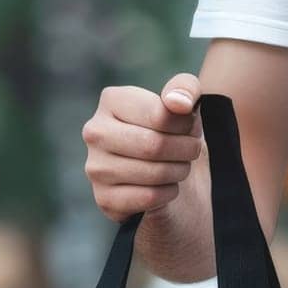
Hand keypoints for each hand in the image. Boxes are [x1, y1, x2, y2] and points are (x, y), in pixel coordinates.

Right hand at [82, 73, 204, 222]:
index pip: (160, 115)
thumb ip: (186, 89)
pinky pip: (149, 197)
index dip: (186, 125)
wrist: (165, 172)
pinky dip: (168, 193)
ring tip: (179, 166)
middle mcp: (95, 132)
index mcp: (111, 101)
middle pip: (154, 146)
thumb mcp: (185, 103)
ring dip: (179, 171)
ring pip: (153, 174)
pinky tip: (166, 186)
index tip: (189, 128)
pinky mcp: (104, 198)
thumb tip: (178, 103)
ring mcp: (95, 167)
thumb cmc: (173, 131)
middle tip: (192, 150)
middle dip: (185, 150)